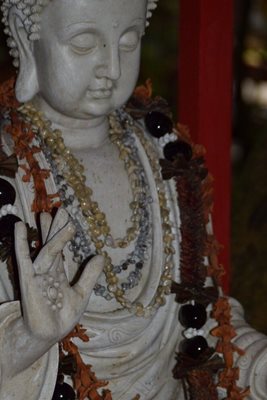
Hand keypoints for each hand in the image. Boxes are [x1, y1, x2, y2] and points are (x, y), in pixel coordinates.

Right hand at [15, 208, 103, 341]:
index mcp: (58, 273)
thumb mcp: (82, 293)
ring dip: (49, 233)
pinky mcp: (29, 280)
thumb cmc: (63, 316)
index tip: (66, 217)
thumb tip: (101, 256)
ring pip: (46, 249)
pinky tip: (20, 226)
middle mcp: (48, 270)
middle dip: (55, 227)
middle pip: (52, 244)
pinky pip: (24, 259)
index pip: (61, 248)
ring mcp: (38, 274)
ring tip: (50, 214)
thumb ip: (90, 275)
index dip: (62, 233)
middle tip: (61, 209)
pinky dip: (21, 243)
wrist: (50, 335)